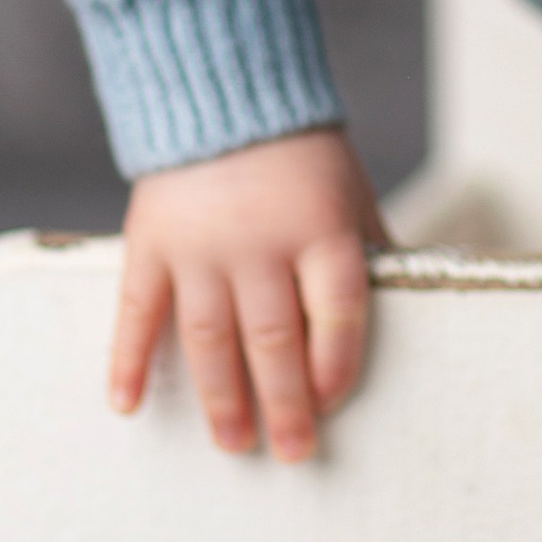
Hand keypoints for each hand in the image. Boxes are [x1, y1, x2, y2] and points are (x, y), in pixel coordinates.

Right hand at [109, 129, 385, 459]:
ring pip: (209, 339)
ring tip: (233, 441)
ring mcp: (199, 246)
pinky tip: (128, 405)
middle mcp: (260, 242)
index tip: (331, 405)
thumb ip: (371, 252)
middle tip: (290, 451)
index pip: (337, 314)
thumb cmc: (301, 156)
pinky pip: (136, 312)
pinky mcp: (149, 243)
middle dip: (284, 404)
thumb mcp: (352, 194)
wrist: (222, 91)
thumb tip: (413, 306)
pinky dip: (128, 361)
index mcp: (320, 229)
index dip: (336, 367)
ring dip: (220, 399)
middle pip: (273, 340)